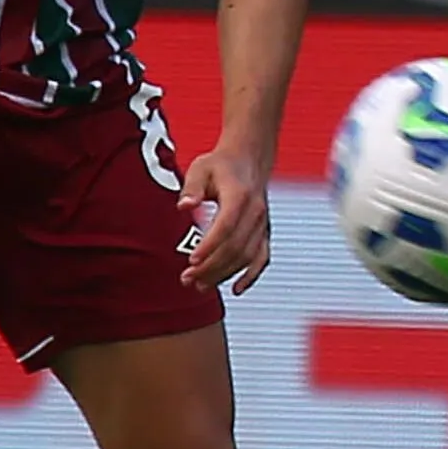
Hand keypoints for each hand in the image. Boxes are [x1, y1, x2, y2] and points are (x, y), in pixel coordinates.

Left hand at [174, 147, 272, 293]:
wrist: (249, 159)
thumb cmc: (222, 164)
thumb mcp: (200, 168)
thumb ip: (191, 188)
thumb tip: (184, 206)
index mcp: (240, 196)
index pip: (225, 226)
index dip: (209, 246)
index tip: (191, 260)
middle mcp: (255, 212)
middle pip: (235, 247)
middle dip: (211, 266)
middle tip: (188, 279)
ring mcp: (262, 224)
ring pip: (247, 257)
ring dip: (224, 274)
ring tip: (200, 285)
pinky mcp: (263, 232)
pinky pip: (261, 258)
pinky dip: (251, 276)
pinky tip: (236, 289)